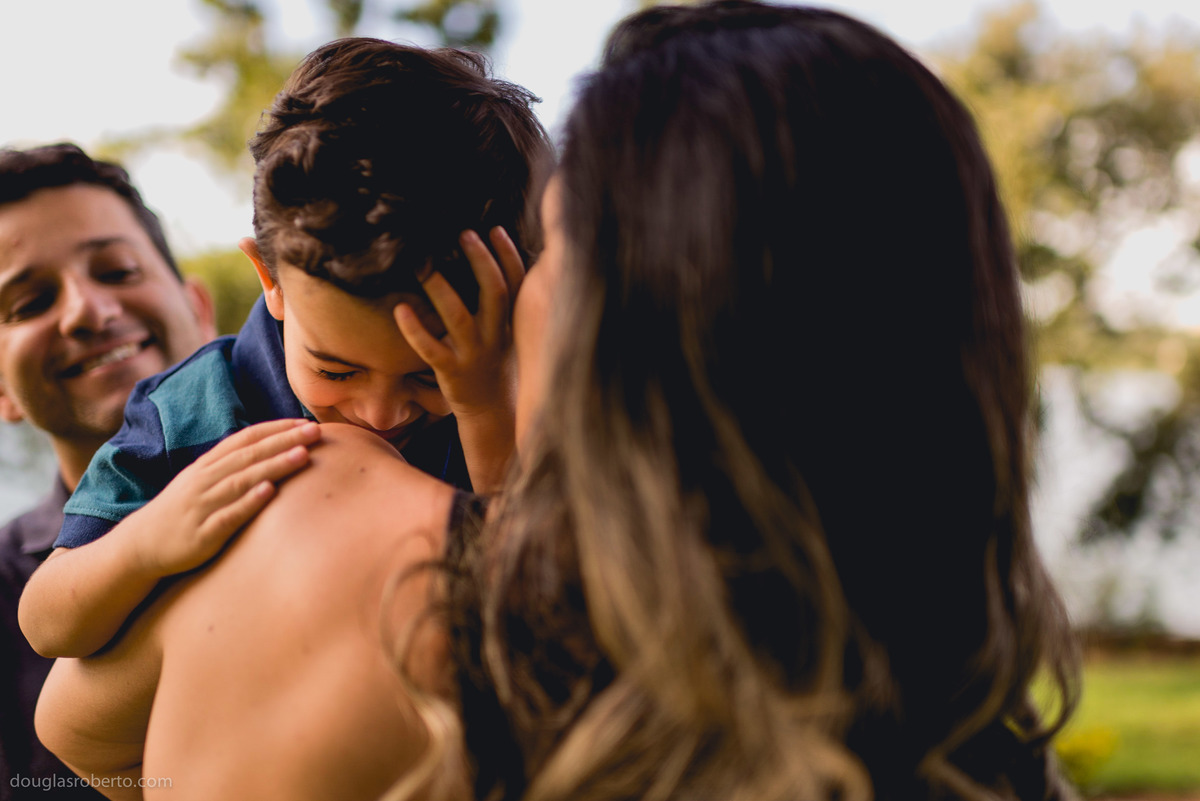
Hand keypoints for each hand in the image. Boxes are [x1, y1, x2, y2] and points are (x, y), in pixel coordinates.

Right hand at [130, 418, 320, 576]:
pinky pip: (228, 515)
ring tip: (301, 455)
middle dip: (283, 442)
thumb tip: (269, 450)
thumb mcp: (202, 481)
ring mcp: (203, 506)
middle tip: (314, 431)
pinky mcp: (203, 534)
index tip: (305, 422)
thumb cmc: (182, 511)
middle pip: (249, 455)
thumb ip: (231, 466)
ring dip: (273, 466)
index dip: (275, 429)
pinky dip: (248, 502)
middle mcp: (204, 481)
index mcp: (207, 466)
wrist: (141, 546)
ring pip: (241, 481)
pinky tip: (269, 492)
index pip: (245, 439)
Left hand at [394, 226, 524, 418]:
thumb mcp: (506, 332)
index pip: (517, 284)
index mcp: (511, 323)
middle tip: (463, 233)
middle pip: (495, 293)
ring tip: (423, 264)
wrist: (493, 413)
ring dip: (442, 290)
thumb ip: (502, 302)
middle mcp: (496, 337)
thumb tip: (487, 259)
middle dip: (481, 261)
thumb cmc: (494, 363)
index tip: (494, 228)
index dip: (508, 255)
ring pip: (459, 319)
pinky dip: (415, 330)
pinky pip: (432, 350)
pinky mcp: (452, 373)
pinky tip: (399, 310)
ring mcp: (474, 356)